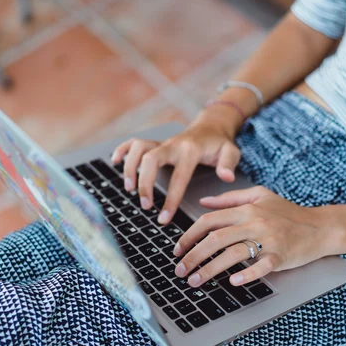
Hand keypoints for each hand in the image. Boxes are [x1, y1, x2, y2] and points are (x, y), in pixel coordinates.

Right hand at [111, 112, 240, 224]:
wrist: (211, 126)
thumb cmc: (220, 144)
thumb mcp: (231, 152)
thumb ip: (229, 164)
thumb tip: (226, 177)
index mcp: (190, 151)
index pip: (178, 177)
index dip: (170, 199)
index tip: (163, 218)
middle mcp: (172, 144)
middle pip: (151, 159)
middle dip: (144, 183)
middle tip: (144, 205)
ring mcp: (162, 142)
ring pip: (139, 148)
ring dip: (130, 167)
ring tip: (128, 189)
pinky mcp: (155, 143)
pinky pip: (134, 142)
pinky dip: (122, 150)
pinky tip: (115, 162)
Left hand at [173, 186, 345, 286]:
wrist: (320, 226)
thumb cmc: (288, 213)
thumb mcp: (260, 196)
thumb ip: (230, 198)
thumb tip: (203, 201)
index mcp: (246, 209)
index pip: (210, 220)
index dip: (189, 235)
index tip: (177, 250)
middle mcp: (255, 222)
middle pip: (216, 238)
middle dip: (193, 255)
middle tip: (179, 270)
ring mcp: (269, 239)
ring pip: (233, 253)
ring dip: (210, 269)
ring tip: (194, 281)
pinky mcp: (281, 256)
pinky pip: (262, 266)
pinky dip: (248, 274)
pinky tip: (233, 282)